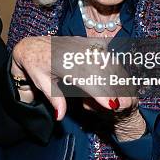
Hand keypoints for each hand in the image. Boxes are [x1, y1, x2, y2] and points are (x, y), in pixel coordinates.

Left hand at [12, 36, 137, 119]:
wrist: (32, 45)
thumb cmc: (36, 66)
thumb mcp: (41, 83)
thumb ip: (54, 99)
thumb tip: (60, 116)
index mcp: (61, 61)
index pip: (85, 79)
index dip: (100, 92)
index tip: (112, 105)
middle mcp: (74, 50)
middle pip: (100, 70)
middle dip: (114, 87)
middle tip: (125, 104)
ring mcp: (82, 45)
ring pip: (106, 61)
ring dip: (117, 77)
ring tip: (126, 94)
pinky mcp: (87, 43)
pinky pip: (105, 54)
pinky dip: (114, 66)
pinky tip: (121, 78)